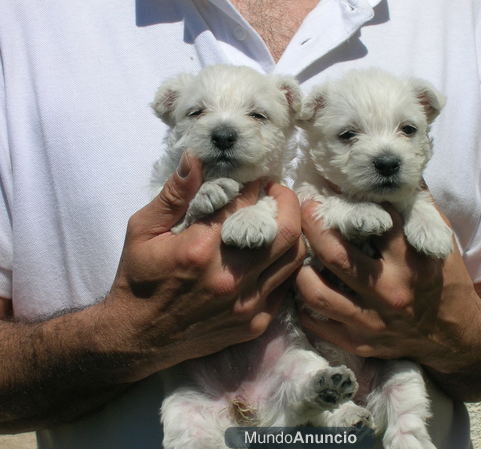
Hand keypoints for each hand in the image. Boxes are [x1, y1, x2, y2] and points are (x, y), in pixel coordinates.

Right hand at [102, 153, 305, 379]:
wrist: (136, 338)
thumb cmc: (138, 279)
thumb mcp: (143, 230)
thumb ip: (174, 194)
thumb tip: (195, 158)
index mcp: (200, 250)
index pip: (246, 205)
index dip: (257, 186)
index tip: (257, 179)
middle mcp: (230, 277)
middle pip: (286, 231)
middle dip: (288, 202)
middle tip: (279, 192)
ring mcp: (247, 304)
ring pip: (294, 259)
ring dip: (293, 232)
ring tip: (280, 220)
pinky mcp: (255, 323)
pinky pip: (286, 288)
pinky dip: (284, 265)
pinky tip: (272, 255)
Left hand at [295, 200, 480, 400]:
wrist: (455, 335)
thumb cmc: (444, 280)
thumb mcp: (439, 241)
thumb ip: (419, 207)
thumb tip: (396, 170)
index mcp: (410, 261)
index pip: (372, 223)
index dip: (347, 203)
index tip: (330, 193)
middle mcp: (389, 292)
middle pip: (335, 255)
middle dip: (313, 227)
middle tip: (306, 211)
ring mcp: (372, 321)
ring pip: (316, 293)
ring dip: (301, 269)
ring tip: (301, 255)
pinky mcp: (360, 343)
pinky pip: (317, 324)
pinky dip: (303, 305)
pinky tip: (309, 287)